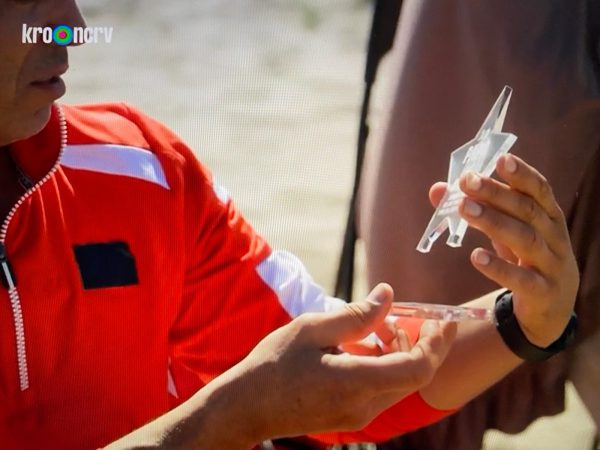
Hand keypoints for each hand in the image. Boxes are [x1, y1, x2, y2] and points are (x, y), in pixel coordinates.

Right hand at [235, 283, 455, 442]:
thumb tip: (388, 294)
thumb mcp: (312, 329)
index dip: (435, 344)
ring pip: (398, 383)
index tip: (441, 320)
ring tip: (377, 327)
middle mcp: (364, 406)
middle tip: (400, 316)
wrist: (246, 406)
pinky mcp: (350, 419)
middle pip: (412, 375)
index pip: (417, 369)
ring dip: (398, 353)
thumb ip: (356, 314)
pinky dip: (383, 366)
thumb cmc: (274, 364)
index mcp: (355, 382)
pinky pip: (381, 390)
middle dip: (416, 343)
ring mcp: (358, 417)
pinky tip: (362, 347)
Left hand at [429, 154, 578, 346]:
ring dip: (494, 222)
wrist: (551, 308)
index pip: (539, 190)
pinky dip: (498, 267)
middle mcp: (554, 237)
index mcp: (548, 216)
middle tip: (467, 182)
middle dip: (496, 193)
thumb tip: (437, 189)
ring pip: (525, 239)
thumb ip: (476, 208)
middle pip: (527, 210)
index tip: (500, 158)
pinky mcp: (542, 292)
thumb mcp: (505, 231)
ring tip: (465, 209)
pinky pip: (521, 279)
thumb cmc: (525, 258)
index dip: (521, 174)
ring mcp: (551, 265)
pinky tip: (476, 256)